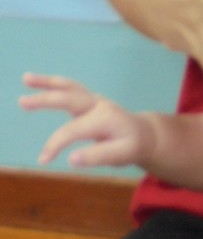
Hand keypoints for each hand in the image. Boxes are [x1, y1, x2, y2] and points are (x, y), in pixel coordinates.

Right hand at [19, 73, 152, 168]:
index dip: (55, 144)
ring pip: (69, 87)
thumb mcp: (122, 155)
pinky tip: (36, 83)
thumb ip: (98, 156)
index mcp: (105, 118)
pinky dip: (53, 84)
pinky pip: (70, 89)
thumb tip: (71, 159)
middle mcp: (98, 105)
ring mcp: (94, 100)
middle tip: (22, 102)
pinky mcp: (88, 101)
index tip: (43, 160)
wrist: (145, 134)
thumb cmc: (133, 146)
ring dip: (47, 82)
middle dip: (46, 99)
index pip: (73, 130)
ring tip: (26, 78)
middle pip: (69, 98)